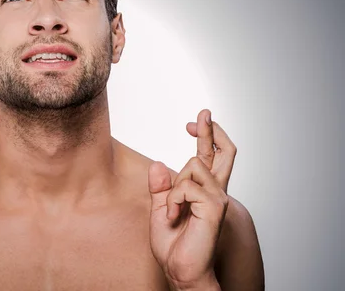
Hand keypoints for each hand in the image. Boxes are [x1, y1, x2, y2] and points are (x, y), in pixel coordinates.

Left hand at [148, 109, 235, 289]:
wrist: (181, 270)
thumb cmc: (174, 245)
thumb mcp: (160, 209)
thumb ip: (161, 188)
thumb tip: (159, 163)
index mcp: (204, 192)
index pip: (212, 158)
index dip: (207, 136)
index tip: (196, 121)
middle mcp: (216, 192)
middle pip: (223, 152)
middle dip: (212, 129)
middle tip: (204, 111)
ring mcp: (218, 198)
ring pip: (193, 165)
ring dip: (174, 188)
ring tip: (172, 211)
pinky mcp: (214, 206)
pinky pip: (186, 186)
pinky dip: (173, 200)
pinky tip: (173, 216)